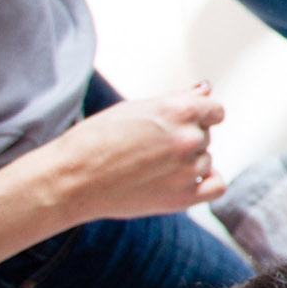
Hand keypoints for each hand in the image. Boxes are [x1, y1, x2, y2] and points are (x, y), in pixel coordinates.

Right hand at [33, 86, 226, 222]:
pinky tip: (189, 179)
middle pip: (205, 136)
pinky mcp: (184, 197)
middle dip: (185, 138)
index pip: (215, 110)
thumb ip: (177, 99)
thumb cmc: (94, 140)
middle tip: (151, 147)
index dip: (199, 115)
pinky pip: (216, 186)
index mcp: (179, 111)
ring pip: (205, 160)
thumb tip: (205, 90)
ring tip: (151, 165)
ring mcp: (188, 170)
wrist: (70, 180)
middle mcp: (189, 139)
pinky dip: (207, 181)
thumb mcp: (135, 108)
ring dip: (188, 162)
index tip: (185, 122)